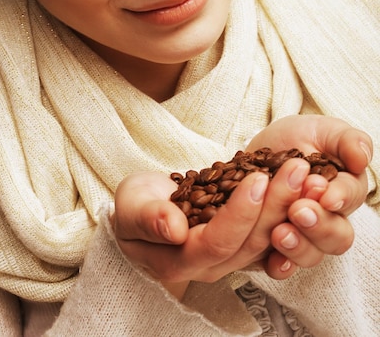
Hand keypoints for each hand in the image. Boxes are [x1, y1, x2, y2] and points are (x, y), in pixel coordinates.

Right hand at [112, 156, 312, 289]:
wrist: (143, 208)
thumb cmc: (134, 207)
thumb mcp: (131, 206)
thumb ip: (149, 218)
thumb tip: (173, 227)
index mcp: (180, 261)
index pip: (218, 242)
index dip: (240, 213)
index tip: (258, 179)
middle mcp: (210, 266)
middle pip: (251, 241)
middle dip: (277, 203)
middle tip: (297, 168)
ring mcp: (230, 257)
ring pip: (267, 237)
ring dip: (289, 203)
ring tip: (303, 170)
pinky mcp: (243, 244)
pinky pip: (272, 231)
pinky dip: (288, 207)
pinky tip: (302, 185)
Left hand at [248, 115, 372, 278]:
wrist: (260, 149)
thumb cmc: (297, 138)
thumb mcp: (321, 130)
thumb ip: (347, 140)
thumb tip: (362, 157)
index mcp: (343, 190)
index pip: (350, 199)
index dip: (339, 198)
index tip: (325, 194)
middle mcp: (328, 219)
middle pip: (337, 238)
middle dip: (319, 225)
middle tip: (297, 210)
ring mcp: (303, 236)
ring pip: (312, 256)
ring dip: (299, 246)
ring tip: (279, 232)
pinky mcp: (275, 248)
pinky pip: (283, 268)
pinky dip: (279, 265)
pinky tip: (272, 258)